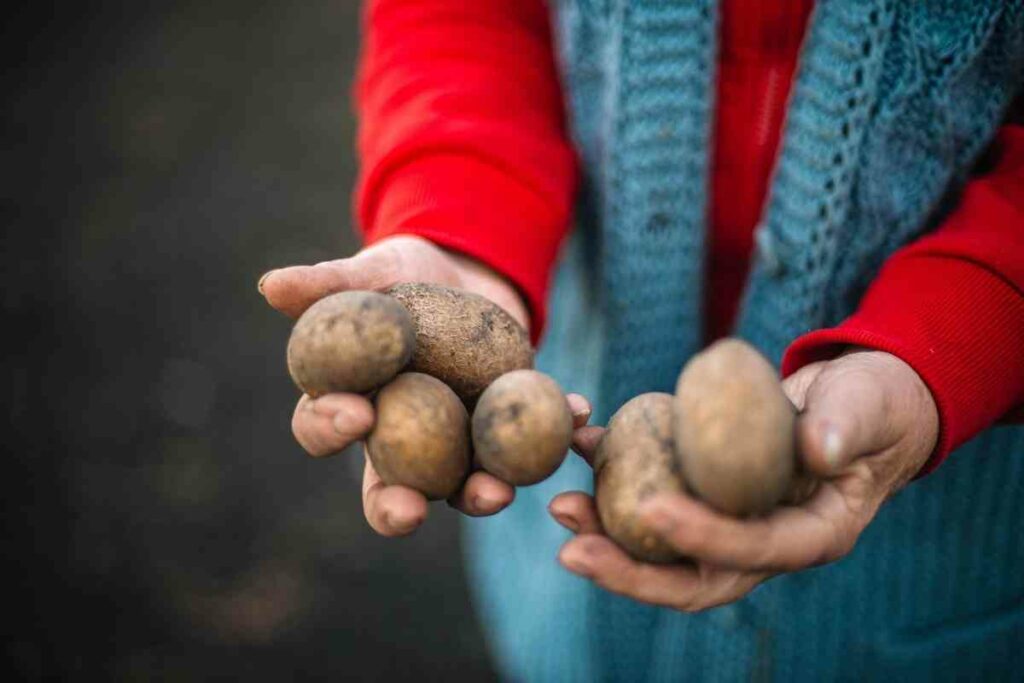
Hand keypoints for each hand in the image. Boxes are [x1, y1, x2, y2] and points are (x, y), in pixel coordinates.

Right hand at [259, 235, 554, 535]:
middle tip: (411, 510)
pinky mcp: (503, 429)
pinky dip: (554, 428)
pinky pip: (526, 442)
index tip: (353, 413)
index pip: (322, 426)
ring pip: (459, 483)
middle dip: (395, 506)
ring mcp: (454, 440)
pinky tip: (578, 410)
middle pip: (386, 486)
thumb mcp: (371, 273)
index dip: (330, 427)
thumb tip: (268, 285)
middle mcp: (398, 437)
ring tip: (498, 492)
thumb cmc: (401, 276)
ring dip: (478, 493)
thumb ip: (327, 285)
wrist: (465, 272)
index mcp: (351, 401)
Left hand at [549, 350, 938, 610]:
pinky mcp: (708, 497)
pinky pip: (658, 500)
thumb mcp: (866, 407)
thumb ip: (846, 426)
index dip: (705, 536)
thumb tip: (819, 448)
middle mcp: (767, 542)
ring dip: (608, 537)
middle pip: (695, 579)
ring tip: (561, 507)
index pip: (756, 550)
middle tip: (572, 550)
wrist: (856, 400)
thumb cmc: (870, 402)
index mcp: (814, 534)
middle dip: (631, 573)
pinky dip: (618, 478)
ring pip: (666, 552)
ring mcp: (734, 525)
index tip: (651, 508)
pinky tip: (584, 447)